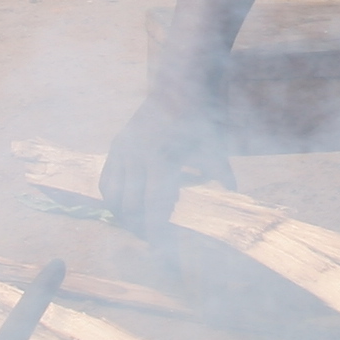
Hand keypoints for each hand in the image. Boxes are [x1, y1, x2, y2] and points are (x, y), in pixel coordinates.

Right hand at [99, 87, 228, 241]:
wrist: (180, 84)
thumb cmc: (201, 117)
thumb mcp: (213, 147)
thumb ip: (219, 171)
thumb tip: (232, 190)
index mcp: (160, 160)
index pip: (153, 209)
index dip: (156, 235)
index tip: (163, 255)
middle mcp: (136, 156)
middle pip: (129, 207)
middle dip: (140, 228)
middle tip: (155, 240)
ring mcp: (123, 149)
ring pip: (112, 196)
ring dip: (124, 214)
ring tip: (140, 223)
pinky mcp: (117, 144)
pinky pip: (107, 179)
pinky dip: (114, 196)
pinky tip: (127, 204)